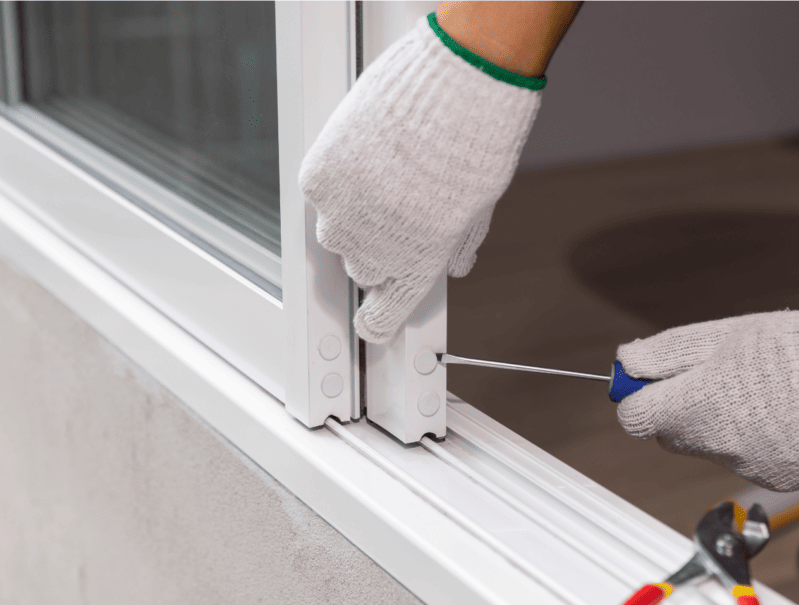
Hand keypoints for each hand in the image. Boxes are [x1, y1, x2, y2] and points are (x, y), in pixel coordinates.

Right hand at [299, 14, 542, 343]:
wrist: (455, 89)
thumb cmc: (477, 146)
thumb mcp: (479, 208)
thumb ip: (458, 244)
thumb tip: (455, 263)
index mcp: (418, 266)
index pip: (383, 317)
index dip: (378, 321)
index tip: (374, 322)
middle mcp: (374, 251)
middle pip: (363, 270)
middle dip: (378, 251)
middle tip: (398, 215)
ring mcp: (340, 215)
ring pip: (336, 233)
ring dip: (353, 217)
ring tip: (382, 177)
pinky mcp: (319, 177)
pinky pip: (322, 191)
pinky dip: (338, 178)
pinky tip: (365, 154)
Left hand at [615, 310, 798, 490]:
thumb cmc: (798, 350)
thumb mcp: (722, 335)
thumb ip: (666, 353)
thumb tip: (626, 363)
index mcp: (694, 407)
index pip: (633, 418)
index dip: (637, 396)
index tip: (650, 379)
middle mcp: (713, 445)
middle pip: (670, 433)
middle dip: (679, 406)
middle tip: (715, 375)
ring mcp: (743, 465)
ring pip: (707, 445)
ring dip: (717, 421)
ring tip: (759, 390)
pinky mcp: (772, 477)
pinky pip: (744, 457)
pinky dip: (752, 437)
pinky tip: (781, 413)